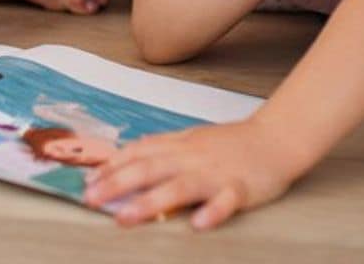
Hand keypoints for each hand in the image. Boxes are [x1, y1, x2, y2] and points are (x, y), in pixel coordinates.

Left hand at [83, 120, 311, 229]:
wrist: (276, 138)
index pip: (139, 153)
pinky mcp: (241, 188)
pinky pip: (226, 201)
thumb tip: (129, 152)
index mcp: (180, 146)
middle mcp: (193, 157)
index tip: (88, 181)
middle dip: (117, 184)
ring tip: (125, 218)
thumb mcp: (192, 139)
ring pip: (180, 186)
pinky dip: (213, 212)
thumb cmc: (233, 143)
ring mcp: (216, 173)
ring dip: (150, 202)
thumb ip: (163, 146)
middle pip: (149, 168)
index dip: (111, 166)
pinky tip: (199, 224)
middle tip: (91, 200)